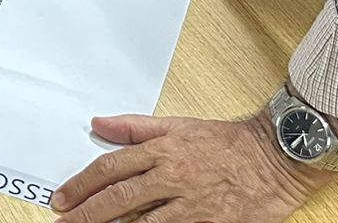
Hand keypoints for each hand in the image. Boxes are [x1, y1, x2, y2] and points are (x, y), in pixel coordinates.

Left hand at [51, 113, 331, 222]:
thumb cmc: (227, 141)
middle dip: (86, 214)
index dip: (81, 185)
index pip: (110, 169)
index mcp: (161, 150)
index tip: (61, 199)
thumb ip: (135, 127)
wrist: (275, 156)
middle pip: (119, 199)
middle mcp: (172, 176)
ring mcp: (190, 205)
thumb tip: (98, 124)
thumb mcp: (177, 125)